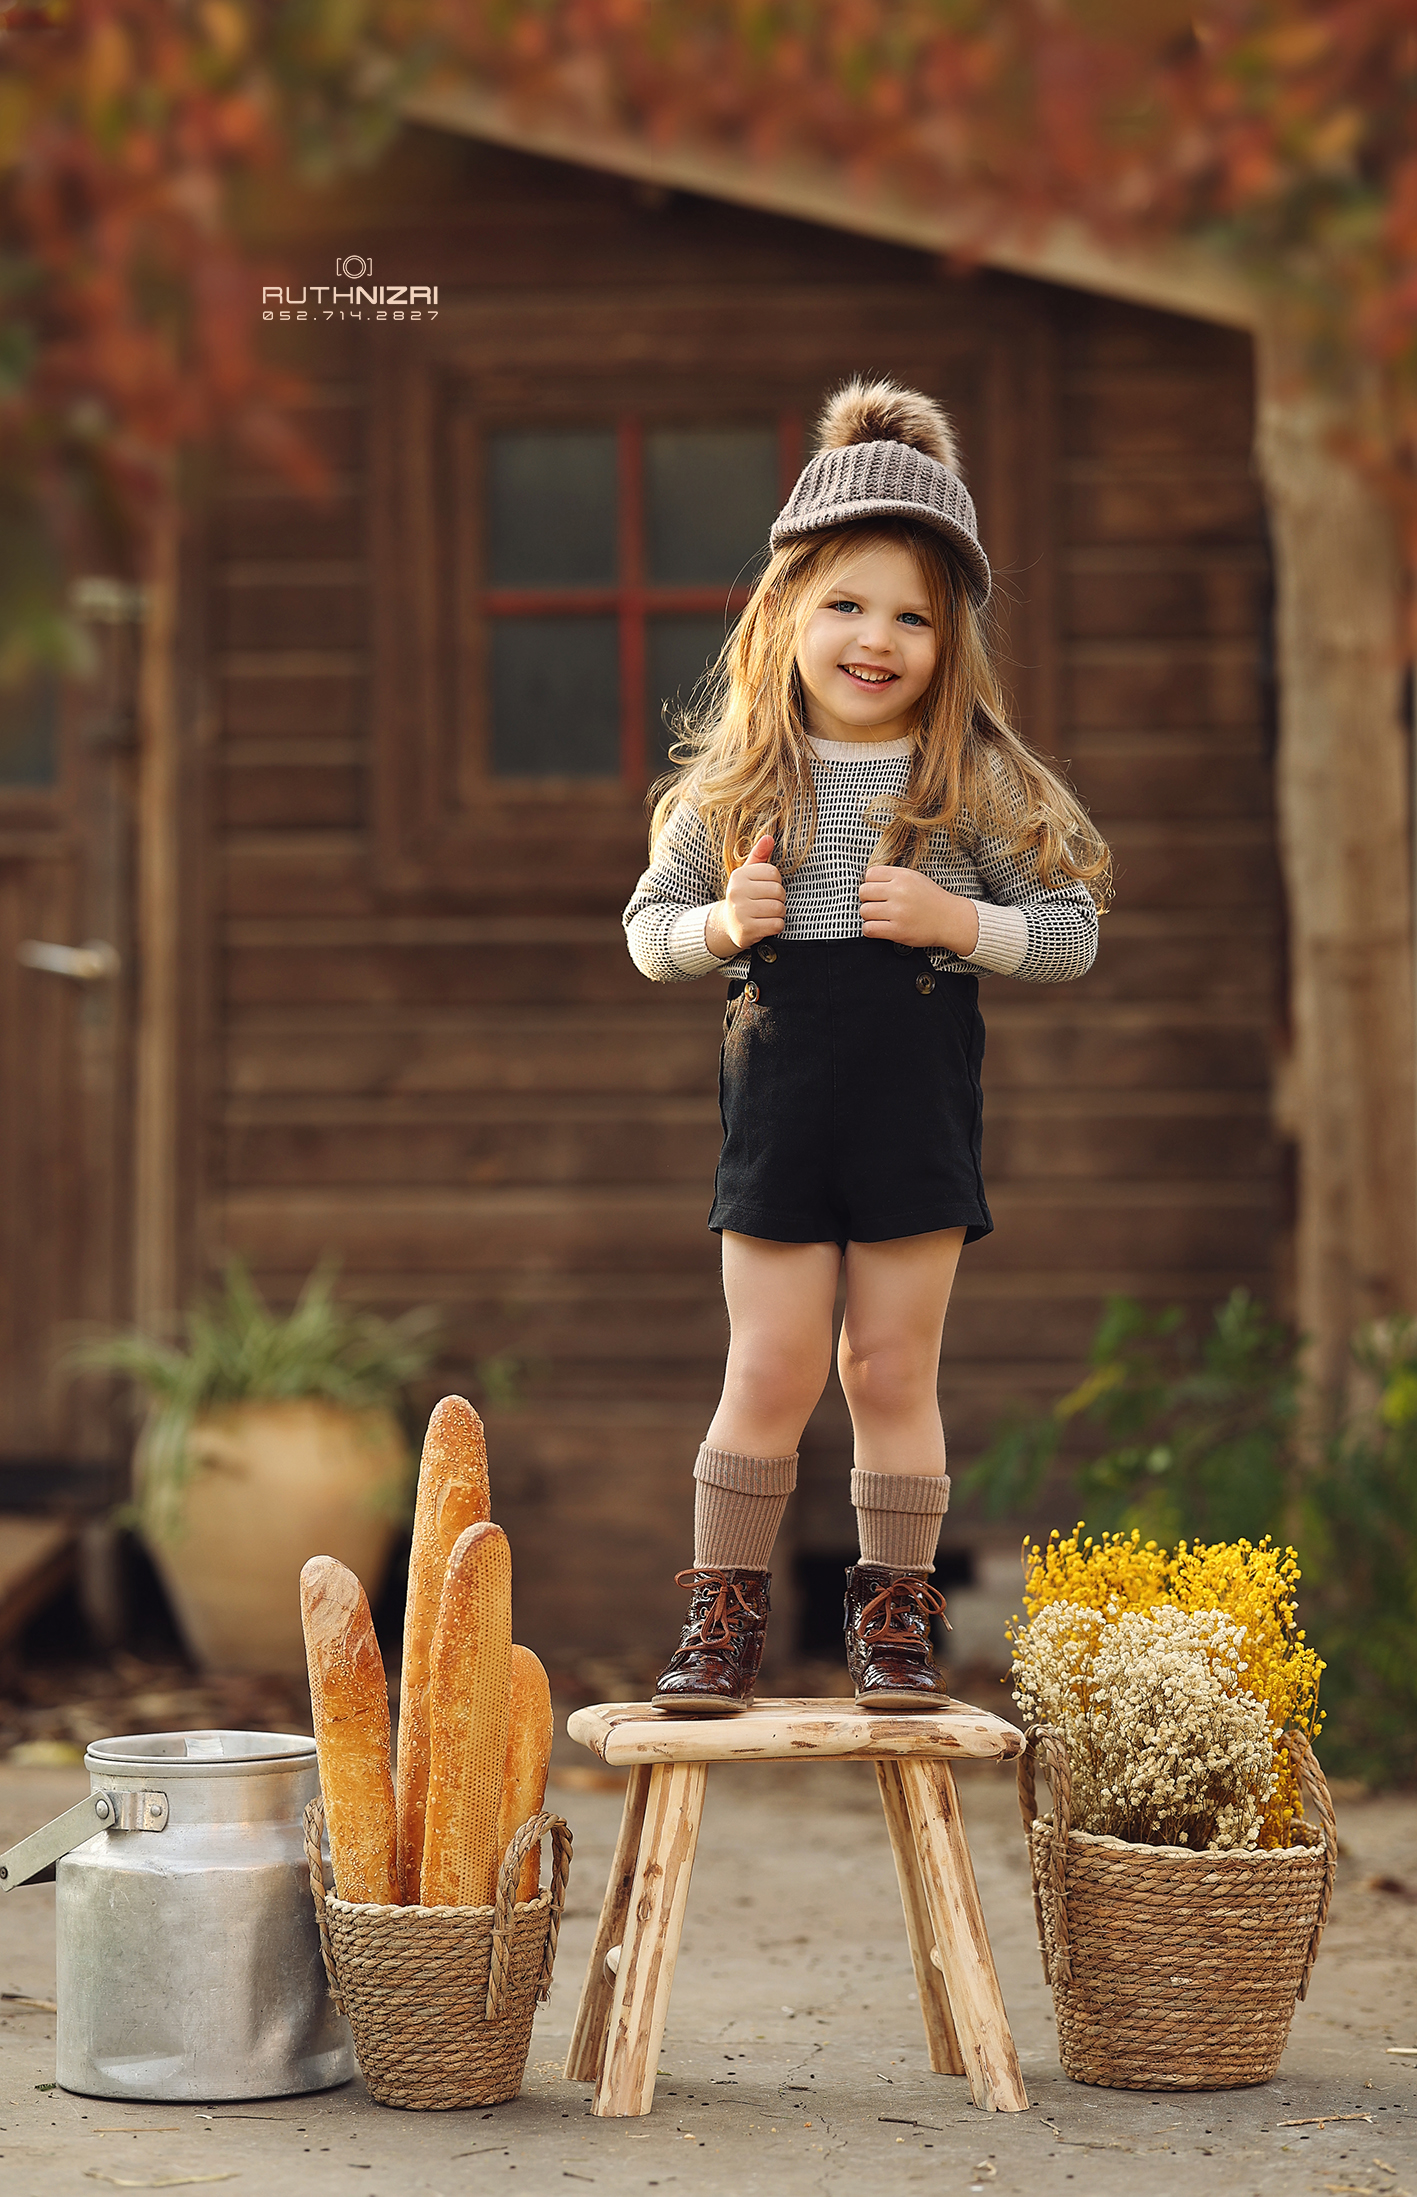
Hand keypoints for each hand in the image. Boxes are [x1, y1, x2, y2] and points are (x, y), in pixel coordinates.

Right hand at [706, 833, 785, 956]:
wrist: (728, 925)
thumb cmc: (744, 896)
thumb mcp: (748, 874)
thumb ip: (759, 855)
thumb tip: (769, 837)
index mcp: (738, 876)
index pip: (773, 873)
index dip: (775, 882)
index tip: (765, 889)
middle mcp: (736, 893)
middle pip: (778, 891)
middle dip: (779, 899)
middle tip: (768, 903)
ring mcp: (740, 913)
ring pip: (779, 909)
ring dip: (778, 913)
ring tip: (767, 914)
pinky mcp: (746, 931)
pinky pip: (776, 925)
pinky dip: (776, 926)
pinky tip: (766, 925)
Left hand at [859, 865, 979, 955]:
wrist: (951, 919)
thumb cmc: (932, 900)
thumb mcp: (915, 878)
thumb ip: (893, 877)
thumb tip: (869, 881)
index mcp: (903, 877)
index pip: (870, 874)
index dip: (871, 883)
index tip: (877, 891)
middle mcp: (900, 892)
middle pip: (864, 892)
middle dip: (867, 899)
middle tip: (877, 905)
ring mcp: (898, 912)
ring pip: (864, 911)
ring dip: (869, 916)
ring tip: (881, 917)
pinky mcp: (897, 930)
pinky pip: (869, 929)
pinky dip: (870, 929)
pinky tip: (880, 927)